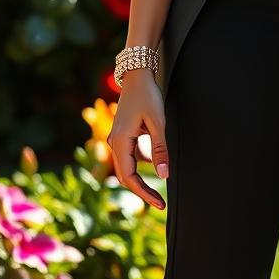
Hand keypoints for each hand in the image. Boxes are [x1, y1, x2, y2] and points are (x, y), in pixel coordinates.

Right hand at [106, 69, 169, 209]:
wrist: (137, 75)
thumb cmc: (148, 96)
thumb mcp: (158, 123)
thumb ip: (160, 149)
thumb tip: (164, 176)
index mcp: (120, 142)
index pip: (130, 177)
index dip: (145, 193)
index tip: (160, 204)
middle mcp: (114, 143)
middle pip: (126, 176)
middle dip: (143, 190)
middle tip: (160, 202)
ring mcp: (117, 139)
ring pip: (128, 167)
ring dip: (142, 179)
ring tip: (158, 191)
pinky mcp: (122, 134)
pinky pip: (130, 155)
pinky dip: (142, 163)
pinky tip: (155, 163)